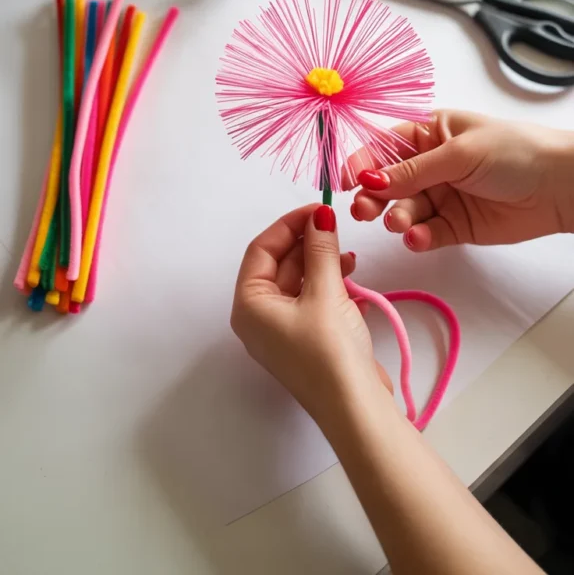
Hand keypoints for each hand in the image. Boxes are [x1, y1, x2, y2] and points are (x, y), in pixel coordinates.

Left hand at [231, 203, 391, 424]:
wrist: (355, 410)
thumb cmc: (331, 351)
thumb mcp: (326, 292)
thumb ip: (321, 249)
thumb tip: (320, 214)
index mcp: (250, 305)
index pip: (262, 249)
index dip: (290, 224)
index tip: (320, 208)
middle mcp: (259, 317)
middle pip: (279, 264)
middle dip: (307, 242)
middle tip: (336, 225)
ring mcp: (282, 330)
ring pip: (298, 280)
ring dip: (321, 262)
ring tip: (348, 255)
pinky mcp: (306, 339)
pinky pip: (311, 299)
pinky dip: (329, 284)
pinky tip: (351, 276)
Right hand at [346, 110, 573, 250]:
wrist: (560, 187)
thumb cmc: (515, 151)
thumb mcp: (459, 154)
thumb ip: (413, 171)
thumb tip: (370, 179)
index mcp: (430, 132)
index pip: (384, 146)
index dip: (364, 162)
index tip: (346, 181)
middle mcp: (431, 164)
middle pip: (388, 182)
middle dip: (373, 196)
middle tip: (365, 210)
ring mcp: (442, 196)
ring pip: (404, 210)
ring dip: (398, 218)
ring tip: (403, 224)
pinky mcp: (455, 226)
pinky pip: (426, 233)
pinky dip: (418, 237)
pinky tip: (418, 238)